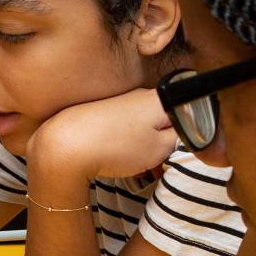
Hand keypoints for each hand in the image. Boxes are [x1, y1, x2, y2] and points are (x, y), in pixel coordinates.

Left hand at [27, 88, 179, 185]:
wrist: (64, 147)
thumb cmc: (114, 148)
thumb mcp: (160, 148)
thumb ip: (180, 136)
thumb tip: (185, 129)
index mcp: (158, 98)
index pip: (190, 111)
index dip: (189, 134)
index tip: (179, 151)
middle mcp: (139, 94)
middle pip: (164, 118)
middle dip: (164, 140)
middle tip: (157, 161)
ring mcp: (118, 103)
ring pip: (143, 126)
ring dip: (143, 144)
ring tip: (132, 161)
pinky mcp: (100, 114)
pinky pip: (122, 129)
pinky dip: (123, 144)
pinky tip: (115, 155)